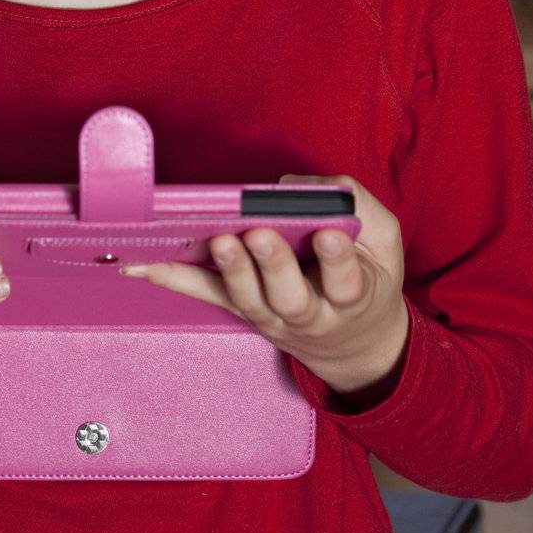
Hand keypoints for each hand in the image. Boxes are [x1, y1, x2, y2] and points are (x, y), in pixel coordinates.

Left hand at [120, 172, 409, 396]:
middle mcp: (310, 316)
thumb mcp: (385, 242)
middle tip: (258, 234)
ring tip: (216, 240)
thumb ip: (359, 208)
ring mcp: (272, 318)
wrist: (356, 345)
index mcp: (354, 298)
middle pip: (290, 297)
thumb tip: (300, 187)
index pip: (347, 283)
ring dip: (229, 270)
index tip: (329, 236)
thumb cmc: (370, 278)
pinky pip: (208, 295)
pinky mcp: (243, 310)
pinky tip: (147, 265)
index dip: (338, 261)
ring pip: (248, 300)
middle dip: (273, 265)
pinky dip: (177, 280)